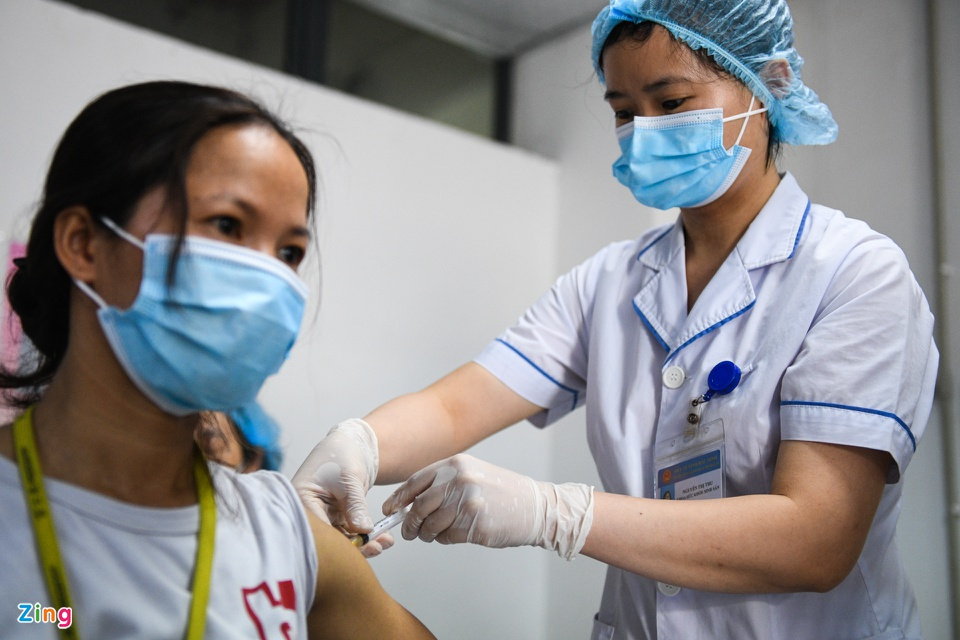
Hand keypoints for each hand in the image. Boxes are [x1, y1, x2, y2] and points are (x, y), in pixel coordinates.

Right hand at [293, 419, 381, 552]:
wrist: (349, 444)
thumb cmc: (341, 454)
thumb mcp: (349, 479)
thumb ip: (355, 505)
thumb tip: (363, 531)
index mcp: (301, 501)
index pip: (318, 530)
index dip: (340, 542)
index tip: (364, 545)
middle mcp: (307, 512)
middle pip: (329, 539)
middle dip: (355, 545)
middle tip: (377, 547)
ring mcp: (321, 517)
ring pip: (340, 539)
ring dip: (363, 543)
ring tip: (384, 542)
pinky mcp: (333, 518)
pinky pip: (348, 533)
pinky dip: (364, 536)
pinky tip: (382, 538)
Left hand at [383, 454, 593, 559]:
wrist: (535, 507)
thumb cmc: (501, 493)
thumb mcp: (472, 474)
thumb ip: (443, 483)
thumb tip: (409, 503)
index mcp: (455, 464)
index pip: (415, 481)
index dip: (398, 498)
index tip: (390, 510)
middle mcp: (459, 479)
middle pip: (419, 506)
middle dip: (410, 523)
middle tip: (410, 532)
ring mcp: (467, 501)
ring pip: (430, 525)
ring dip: (427, 534)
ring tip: (434, 534)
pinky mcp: (474, 524)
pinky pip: (447, 537)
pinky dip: (445, 540)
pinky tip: (455, 535)